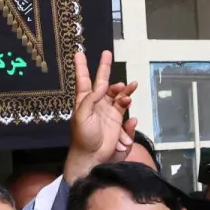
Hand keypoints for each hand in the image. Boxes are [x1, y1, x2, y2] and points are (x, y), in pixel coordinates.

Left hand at [64, 50, 137, 181]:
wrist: (93, 155)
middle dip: (104, 68)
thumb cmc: (82, 136)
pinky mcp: (117, 119)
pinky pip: (124, 107)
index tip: (78, 53)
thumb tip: (101, 87)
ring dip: (124, 90)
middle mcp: (96, 102)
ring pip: (118, 94)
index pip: (83, 80)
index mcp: (84, 100)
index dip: (81, 67)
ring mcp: (108, 110)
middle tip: (107, 53)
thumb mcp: (81, 116)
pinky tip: (129, 104)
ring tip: (130, 87)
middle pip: (102, 81)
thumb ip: (90, 99)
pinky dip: (127, 103)